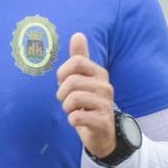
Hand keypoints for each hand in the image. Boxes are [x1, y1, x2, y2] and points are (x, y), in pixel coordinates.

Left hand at [55, 32, 116, 158]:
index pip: (76, 62)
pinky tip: (78, 121)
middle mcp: (105, 86)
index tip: (63, 83)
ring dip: (67, 107)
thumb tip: (78, 34)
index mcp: (99, 73)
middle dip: (62, 93)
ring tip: (73, 111)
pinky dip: (72, 120)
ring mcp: (105, 104)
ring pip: (73, 99)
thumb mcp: (84, 79)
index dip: (63, 73)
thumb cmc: (89, 103)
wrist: (103, 133)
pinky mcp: (102, 122)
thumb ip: (80, 57)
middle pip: (71, 81)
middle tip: (66, 101)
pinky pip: (77, 117)